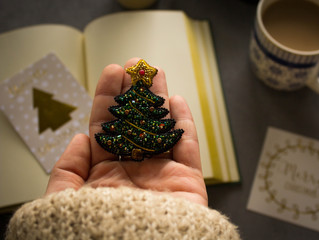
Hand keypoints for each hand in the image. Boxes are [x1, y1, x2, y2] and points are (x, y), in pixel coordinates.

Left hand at [45, 58, 207, 205]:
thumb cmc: (94, 233)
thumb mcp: (64, 203)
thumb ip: (67, 172)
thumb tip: (79, 138)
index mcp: (104, 175)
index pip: (106, 128)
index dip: (108, 99)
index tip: (112, 72)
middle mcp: (134, 171)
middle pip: (136, 123)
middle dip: (135, 93)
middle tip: (137, 65)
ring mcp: (161, 175)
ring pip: (161, 128)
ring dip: (159, 100)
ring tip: (156, 73)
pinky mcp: (187, 182)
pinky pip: (187, 147)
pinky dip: (185, 124)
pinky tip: (177, 101)